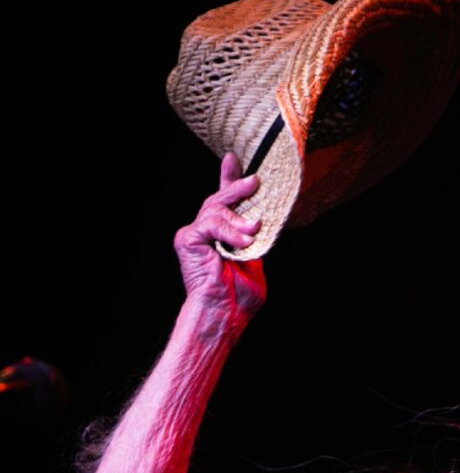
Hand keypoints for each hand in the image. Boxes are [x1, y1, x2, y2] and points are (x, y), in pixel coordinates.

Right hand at [173, 153, 266, 318]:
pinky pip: (210, 223)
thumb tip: (260, 217)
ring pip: (216, 209)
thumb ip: (253, 238)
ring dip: (238, 219)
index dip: (229, 180)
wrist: (224, 313)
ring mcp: (194, 234)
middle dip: (237, 188)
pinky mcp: (187, 239)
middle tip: (255, 181)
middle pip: (218, 200)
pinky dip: (228, 231)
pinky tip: (242, 242)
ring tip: (252, 230)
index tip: (234, 160)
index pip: (224, 203)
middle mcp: (204, 233)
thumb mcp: (255, 260)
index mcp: (220, 237)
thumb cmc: (239, 297)